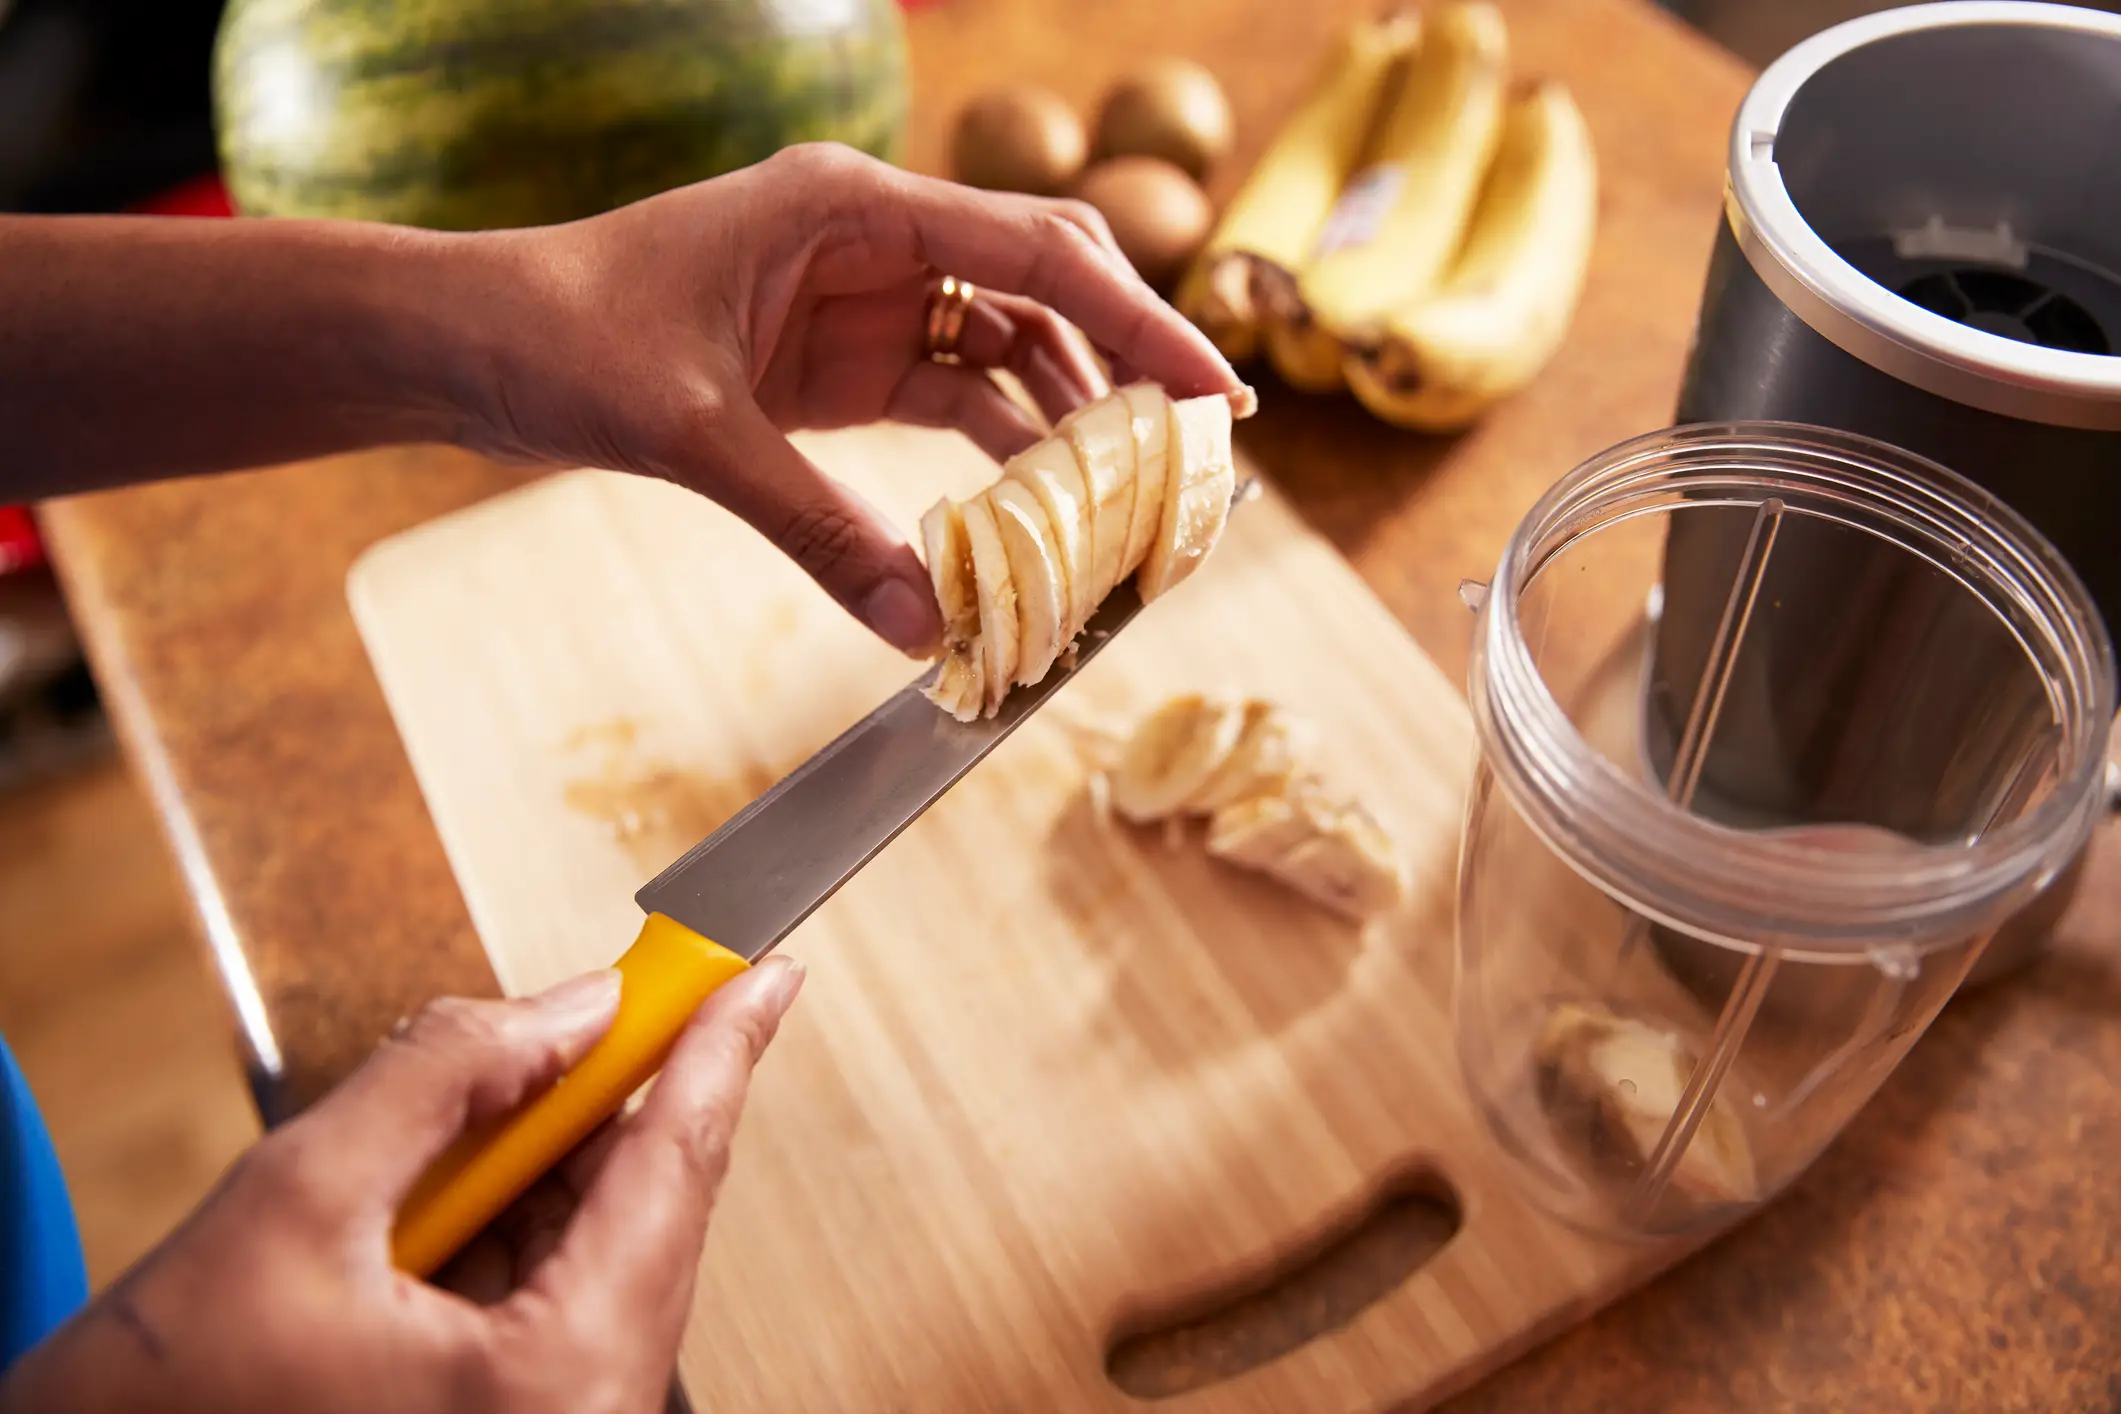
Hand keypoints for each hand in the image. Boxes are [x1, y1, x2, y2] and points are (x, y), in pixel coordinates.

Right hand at [0, 957, 805, 1413]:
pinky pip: (554, 1306)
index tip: (760, 973)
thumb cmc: (156, 1410)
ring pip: (599, 1257)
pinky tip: (470, 1182)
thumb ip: (446, 1077)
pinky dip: (523, 1228)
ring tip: (496, 1101)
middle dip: (612, 1099)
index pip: (674, 1171)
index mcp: (554, 1384)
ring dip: (557, 1164)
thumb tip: (569, 1008)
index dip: (717, 1049)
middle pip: (647, 1216)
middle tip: (633, 997)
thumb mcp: (295, 1198)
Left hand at [458, 141, 1251, 656]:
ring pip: (1008, 345)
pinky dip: (1003, 449)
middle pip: (1043, 283)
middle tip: (1203, 446)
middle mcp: (873, 238)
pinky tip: (1046, 508)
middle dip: (1127, 359)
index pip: (1034, 251)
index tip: (1213, 390)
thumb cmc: (563, 343)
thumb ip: (817, 529)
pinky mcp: (839, 362)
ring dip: (1072, 415)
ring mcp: (861, 299)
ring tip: (1136, 496)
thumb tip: (923, 626)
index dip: (1138, 321)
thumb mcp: (694, 436)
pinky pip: (953, 397)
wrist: (471, 346)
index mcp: (849, 206)